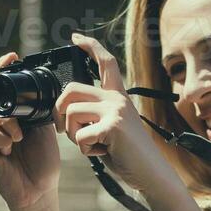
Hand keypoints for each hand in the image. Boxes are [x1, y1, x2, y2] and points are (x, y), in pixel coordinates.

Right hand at [0, 51, 61, 210]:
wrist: (41, 189)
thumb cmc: (42, 158)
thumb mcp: (44, 125)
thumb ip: (36, 106)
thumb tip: (38, 85)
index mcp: (12, 110)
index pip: (1, 83)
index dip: (3, 67)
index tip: (12, 57)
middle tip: (12, 102)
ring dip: (7, 121)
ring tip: (20, 136)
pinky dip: (2, 138)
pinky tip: (12, 147)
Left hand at [54, 32, 182, 198]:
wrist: (151, 173)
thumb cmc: (127, 153)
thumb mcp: (110, 126)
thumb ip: (94, 114)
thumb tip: (66, 110)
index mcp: (117, 95)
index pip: (104, 61)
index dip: (89, 45)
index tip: (75, 37)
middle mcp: (117, 97)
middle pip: (70, 89)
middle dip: (59, 111)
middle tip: (66, 129)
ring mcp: (116, 110)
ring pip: (71, 112)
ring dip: (73, 134)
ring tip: (91, 144)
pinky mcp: (114, 126)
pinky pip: (80, 135)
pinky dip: (85, 149)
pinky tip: (101, 152)